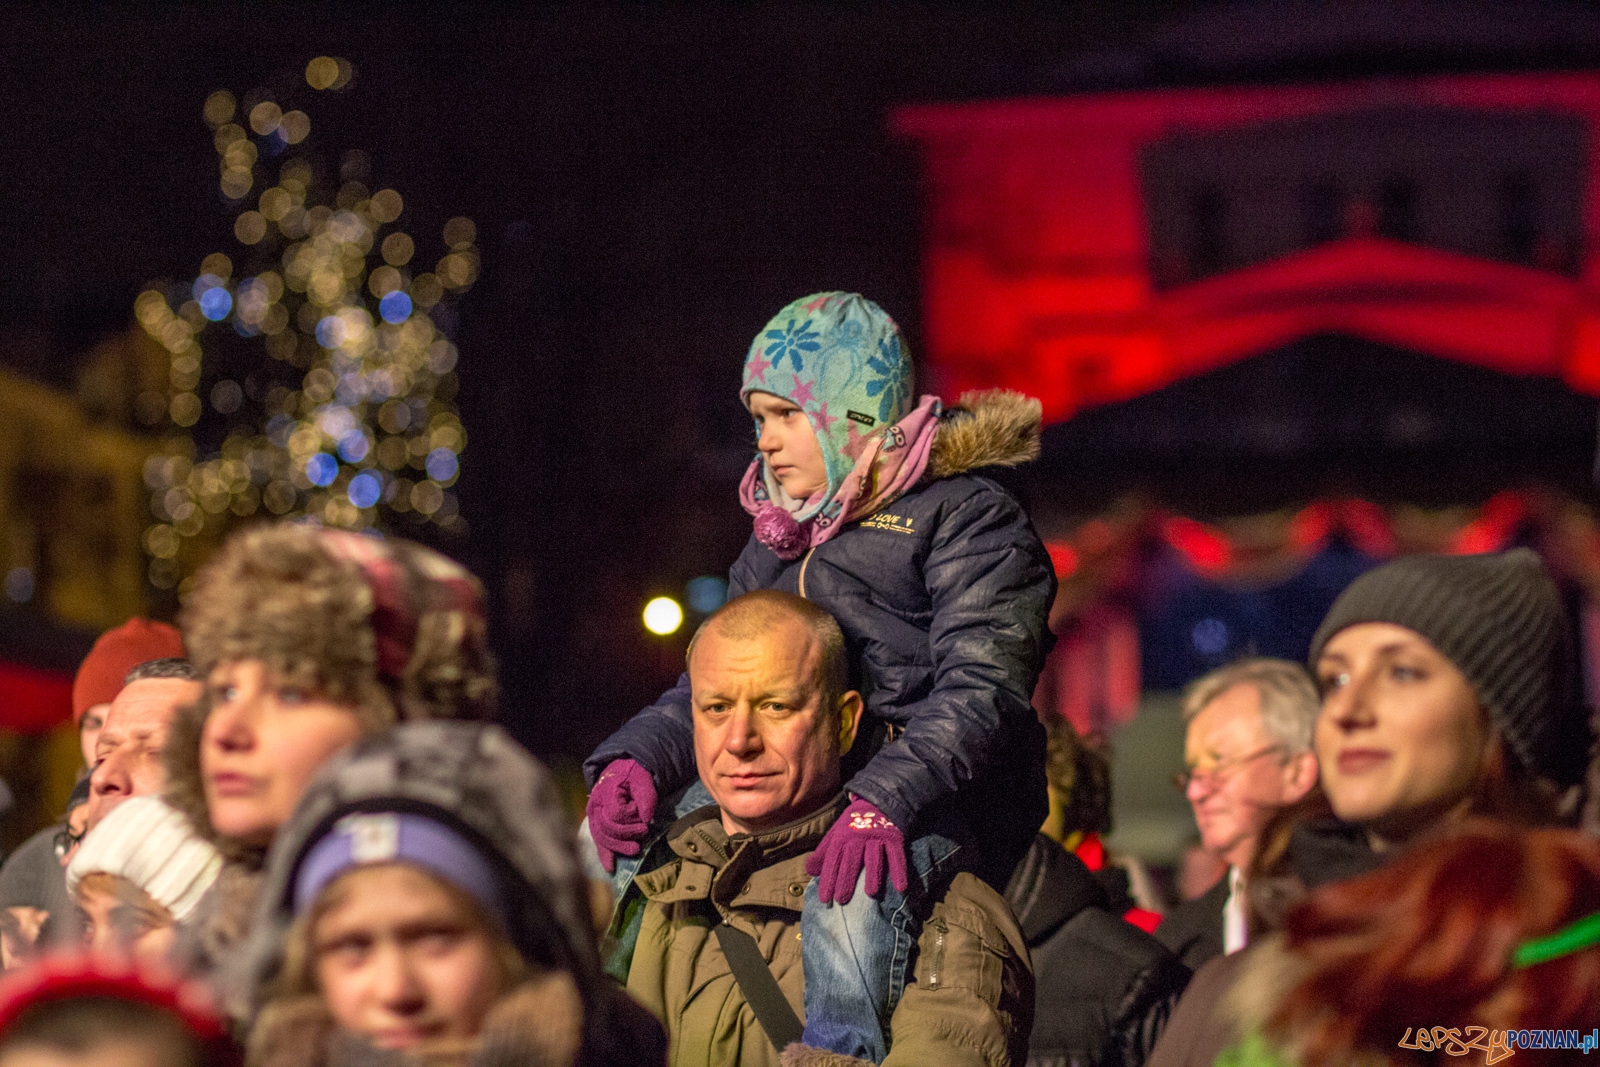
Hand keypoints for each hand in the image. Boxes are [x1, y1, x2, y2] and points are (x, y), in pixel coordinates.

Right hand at [585, 759, 657, 873]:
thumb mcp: (642, 778)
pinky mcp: (597, 825)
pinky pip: (599, 842)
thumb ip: (646, 796)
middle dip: (628, 833)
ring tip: (636, 849)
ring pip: (603, 838)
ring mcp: (594, 817)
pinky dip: (605, 855)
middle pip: (608, 829)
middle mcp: (595, 806)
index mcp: (605, 792)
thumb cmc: (632, 775)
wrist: (621, 772)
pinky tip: (610, 868)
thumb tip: (647, 819)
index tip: (642, 812)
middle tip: (645, 831)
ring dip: (619, 847)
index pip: (616, 813)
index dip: (631, 816)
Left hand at [804, 798, 907, 903]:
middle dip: (846, 879)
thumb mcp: (836, 834)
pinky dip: (899, 871)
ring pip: (874, 857)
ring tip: (870, 894)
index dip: (828, 878)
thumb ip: (824, 853)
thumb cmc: (853, 825)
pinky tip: (901, 888)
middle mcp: (858, 836)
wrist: (878, 802)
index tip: (825, 899)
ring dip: (873, 874)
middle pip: (851, 859)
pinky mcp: (894, 838)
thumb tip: (809, 871)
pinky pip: (897, 855)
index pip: (833, 859)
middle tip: (842, 900)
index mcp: (842, 836)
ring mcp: (877, 837)